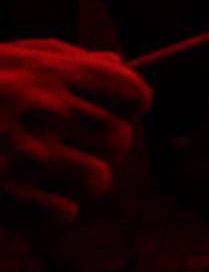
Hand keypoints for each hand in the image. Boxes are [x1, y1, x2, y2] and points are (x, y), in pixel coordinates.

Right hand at [0, 41, 148, 225]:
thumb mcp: (6, 58)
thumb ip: (64, 59)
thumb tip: (117, 66)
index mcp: (49, 71)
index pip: (134, 95)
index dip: (126, 107)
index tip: (110, 112)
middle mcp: (43, 109)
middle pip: (120, 139)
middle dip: (99, 144)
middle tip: (65, 143)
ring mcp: (24, 154)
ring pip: (98, 179)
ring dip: (77, 179)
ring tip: (44, 170)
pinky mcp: (6, 195)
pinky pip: (65, 213)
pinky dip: (48, 210)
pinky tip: (24, 196)